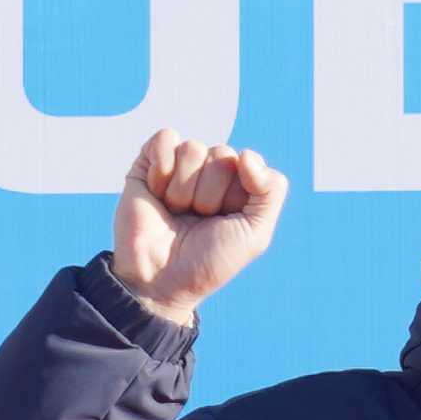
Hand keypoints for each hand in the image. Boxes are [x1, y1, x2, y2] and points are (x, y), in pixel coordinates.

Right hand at [108, 129, 286, 323]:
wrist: (161, 280)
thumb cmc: (209, 261)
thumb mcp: (255, 234)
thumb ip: (271, 191)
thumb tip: (246, 154)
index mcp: (239, 186)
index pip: (249, 162)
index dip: (236, 194)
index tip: (224, 220)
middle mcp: (211, 172)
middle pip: (222, 155)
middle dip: (209, 195)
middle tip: (196, 220)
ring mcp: (180, 166)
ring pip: (193, 149)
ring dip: (184, 190)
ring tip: (175, 213)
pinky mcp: (149, 164)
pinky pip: (165, 138)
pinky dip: (162, 166)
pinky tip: (157, 192)